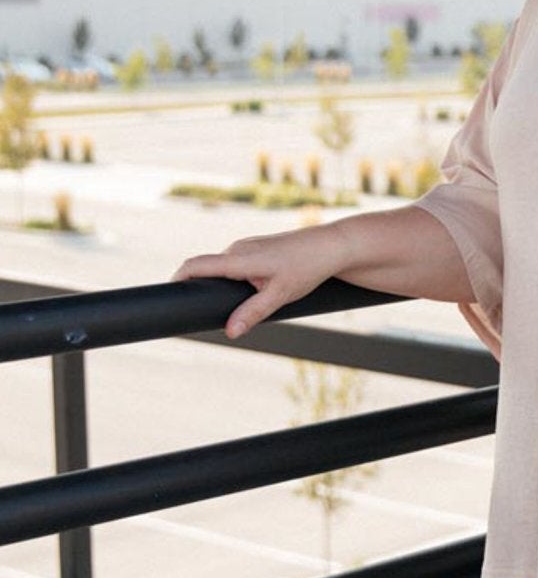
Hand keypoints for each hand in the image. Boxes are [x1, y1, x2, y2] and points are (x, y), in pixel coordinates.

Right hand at [172, 228, 341, 339]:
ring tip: (235, 304)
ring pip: (224, 269)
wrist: (330, 247)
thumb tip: (229, 332)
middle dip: (202, 289)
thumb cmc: (307, 269)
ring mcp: (246, 246)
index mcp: (239, 258)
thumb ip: (252, 313)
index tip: (168, 292)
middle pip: (208, 270)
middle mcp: (238, 248)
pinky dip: (234, 279)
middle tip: (203, 313)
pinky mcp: (255, 248)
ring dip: (222, 285)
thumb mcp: (280, 295)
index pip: (197, 265)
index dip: (178, 277)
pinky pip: (235, 265)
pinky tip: (251, 290)